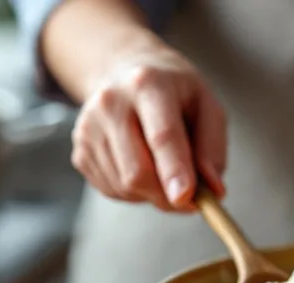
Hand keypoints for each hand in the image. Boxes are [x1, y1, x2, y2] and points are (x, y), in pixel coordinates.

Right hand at [70, 42, 225, 210]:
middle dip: (168, 195)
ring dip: (153, 193)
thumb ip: (212, 147)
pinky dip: (135, 192)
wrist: (125, 72)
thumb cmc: (175, 93)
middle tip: (191, 197)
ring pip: (125, 187)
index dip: (174, 170)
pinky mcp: (80, 150)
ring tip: (162, 166)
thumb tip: (213, 191)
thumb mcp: (206, 105)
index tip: (186, 199)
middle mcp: (111, 102)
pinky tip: (142, 165)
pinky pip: (113, 190)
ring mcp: (89, 128)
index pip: (162, 135)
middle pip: (138, 171)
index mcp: (149, 84)